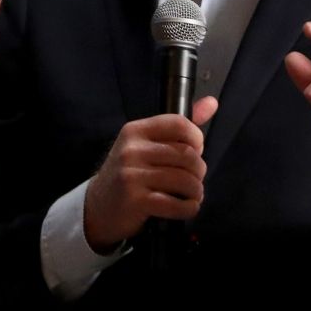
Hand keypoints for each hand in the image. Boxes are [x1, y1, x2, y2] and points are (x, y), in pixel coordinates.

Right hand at [83, 97, 217, 252]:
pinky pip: (176, 204)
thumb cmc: (130, 172)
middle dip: (199, 169)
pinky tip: (187, 207)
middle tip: (195, 178)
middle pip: (186, 154)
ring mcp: (131, 175)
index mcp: (136, 130)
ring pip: (185, 180)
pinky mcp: (135, 200)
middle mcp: (132, 149)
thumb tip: (212, 102)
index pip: (179, 124)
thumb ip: (179, 126)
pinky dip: (189, 208)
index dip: (196, 138)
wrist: (97, 207)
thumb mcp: (146, 144)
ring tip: (193, 193)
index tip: (196, 151)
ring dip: (196, 190)